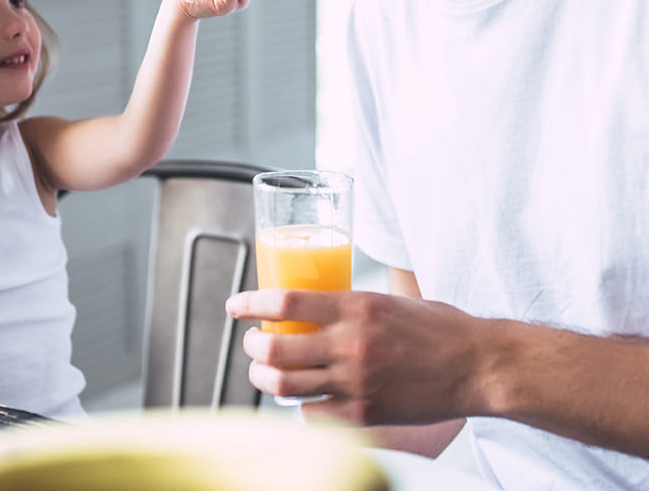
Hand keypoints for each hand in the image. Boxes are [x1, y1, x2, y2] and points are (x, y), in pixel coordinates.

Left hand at [226, 288, 484, 425]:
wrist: (478, 365)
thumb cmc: (438, 326)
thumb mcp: (390, 299)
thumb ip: (352, 304)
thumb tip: (317, 304)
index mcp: (356, 305)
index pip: (285, 301)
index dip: (250, 303)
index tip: (235, 306)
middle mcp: (350, 343)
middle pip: (275, 348)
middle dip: (251, 346)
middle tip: (251, 342)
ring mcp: (356, 382)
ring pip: (285, 385)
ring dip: (264, 378)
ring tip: (262, 370)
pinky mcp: (366, 414)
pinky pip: (313, 414)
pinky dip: (299, 406)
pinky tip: (302, 397)